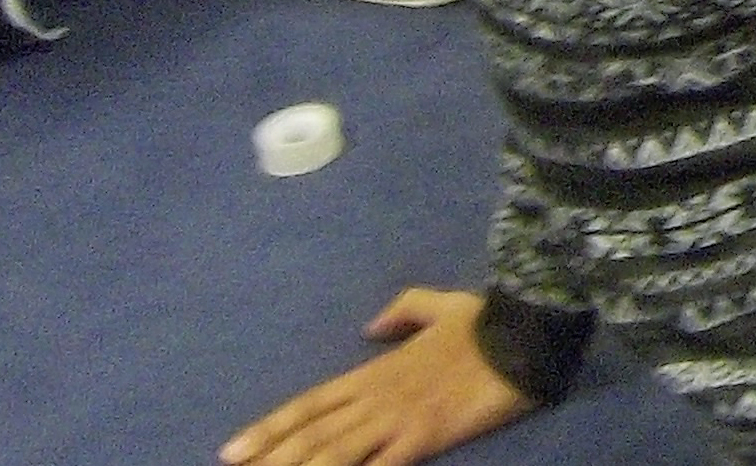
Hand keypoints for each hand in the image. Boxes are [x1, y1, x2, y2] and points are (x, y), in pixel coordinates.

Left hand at [221, 289, 533, 465]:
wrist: (523, 333)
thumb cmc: (483, 322)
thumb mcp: (438, 305)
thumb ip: (401, 311)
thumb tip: (370, 327)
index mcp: (374, 371)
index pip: (309, 404)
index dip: (269, 428)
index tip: (232, 450)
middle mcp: (375, 398)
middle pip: (310, 435)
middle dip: (269, 460)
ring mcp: (396, 420)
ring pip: (333, 454)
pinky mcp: (423, 438)